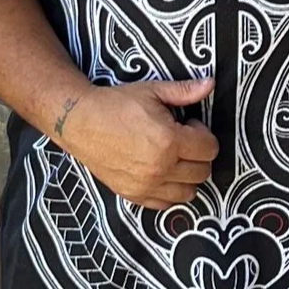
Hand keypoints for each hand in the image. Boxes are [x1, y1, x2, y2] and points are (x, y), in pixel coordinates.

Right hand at [57, 76, 218, 209]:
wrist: (79, 122)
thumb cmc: (114, 105)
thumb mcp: (152, 91)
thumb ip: (184, 91)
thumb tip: (210, 84)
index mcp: (168, 141)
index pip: (209, 149)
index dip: (203, 134)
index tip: (189, 126)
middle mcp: (160, 167)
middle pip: (202, 172)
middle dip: (199, 155)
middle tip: (182, 141)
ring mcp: (146, 185)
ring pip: (188, 192)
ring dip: (187, 176)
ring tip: (173, 158)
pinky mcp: (133, 195)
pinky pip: (166, 204)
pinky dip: (169, 191)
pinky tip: (161, 173)